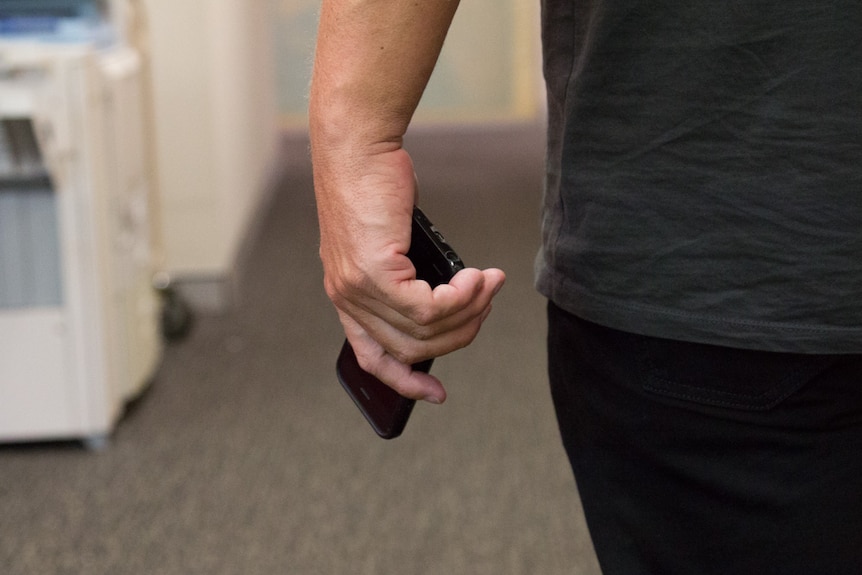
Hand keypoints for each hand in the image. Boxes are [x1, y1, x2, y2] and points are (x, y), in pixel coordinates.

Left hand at [314, 146, 504, 403]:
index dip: (405, 381)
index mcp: (347, 297)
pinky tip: (478, 278)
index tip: (436, 393)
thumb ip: (406, 277)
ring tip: (488, 285)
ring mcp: (357, 290)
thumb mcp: (390, 240)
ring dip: (469, 311)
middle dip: (460, 333)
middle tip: (486, 304)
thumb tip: (449, 302)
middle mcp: (347, 299)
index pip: (372, 358)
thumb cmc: (375, 186)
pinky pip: (428, 308)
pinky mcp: (373, 273)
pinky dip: (462, 298)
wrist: (357, 149)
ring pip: (425, 330)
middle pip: (413, 348)